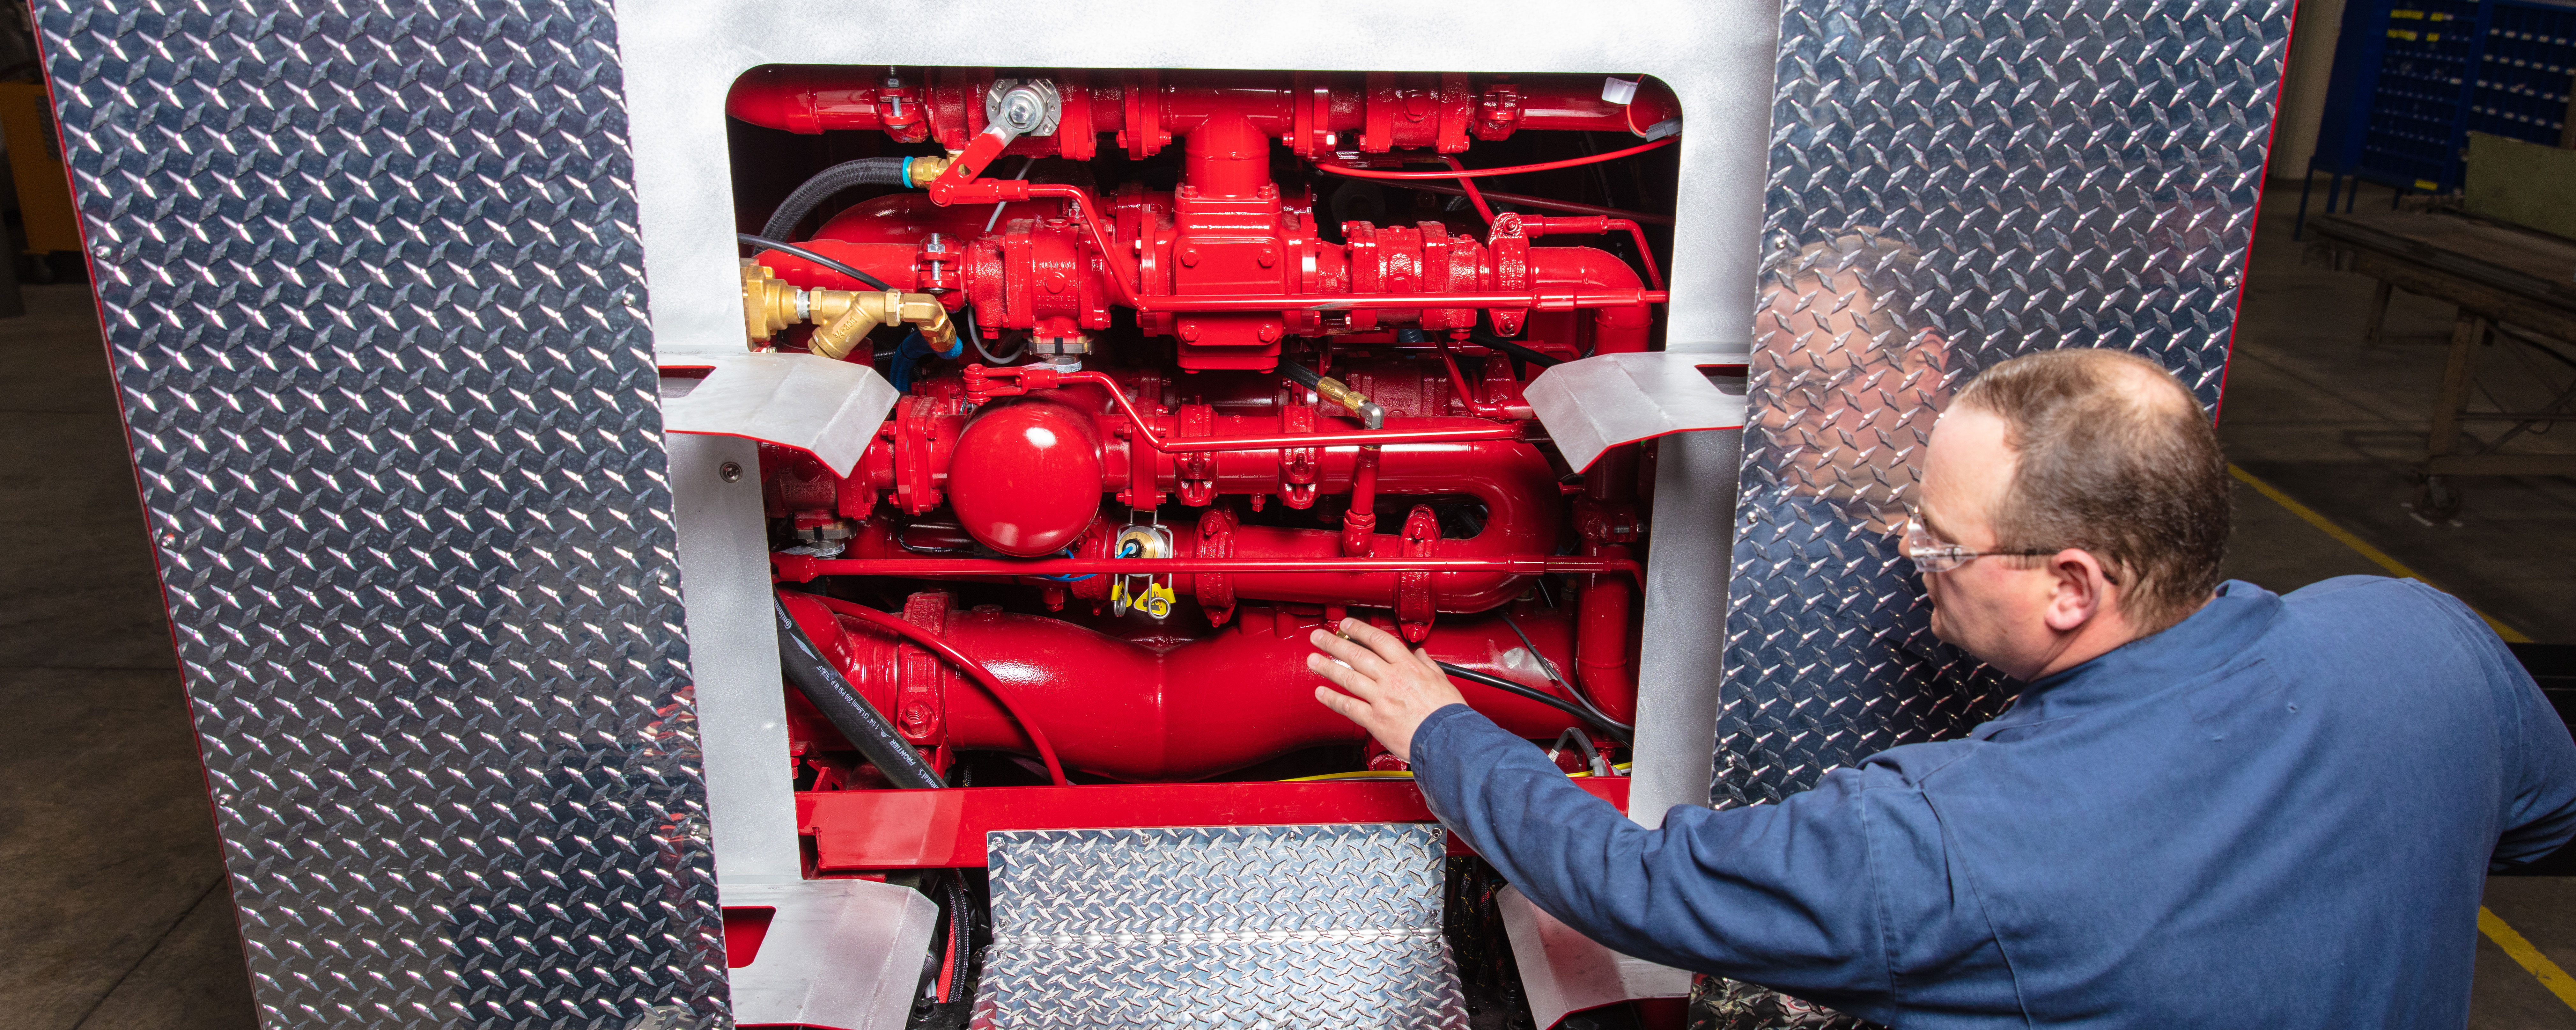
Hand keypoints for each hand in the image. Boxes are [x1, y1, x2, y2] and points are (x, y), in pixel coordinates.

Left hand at [1306, 618, 1465, 763]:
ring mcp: (1381, 698)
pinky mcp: (1375, 719)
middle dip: (1335, 643)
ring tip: (1313, 660)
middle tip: (1319, 637)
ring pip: (1349, 677)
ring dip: (1328, 667)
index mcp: (1408, 667)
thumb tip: (1421, 655)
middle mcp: (1392, 679)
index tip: (1347, 625)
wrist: (1447, 739)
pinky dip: (1333, 699)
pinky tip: (1321, 693)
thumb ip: (1428, 666)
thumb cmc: (1447, 714)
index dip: (1359, 630)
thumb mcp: (1442, 681)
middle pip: (1357, 655)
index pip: (1379, 641)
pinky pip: (1349, 706)